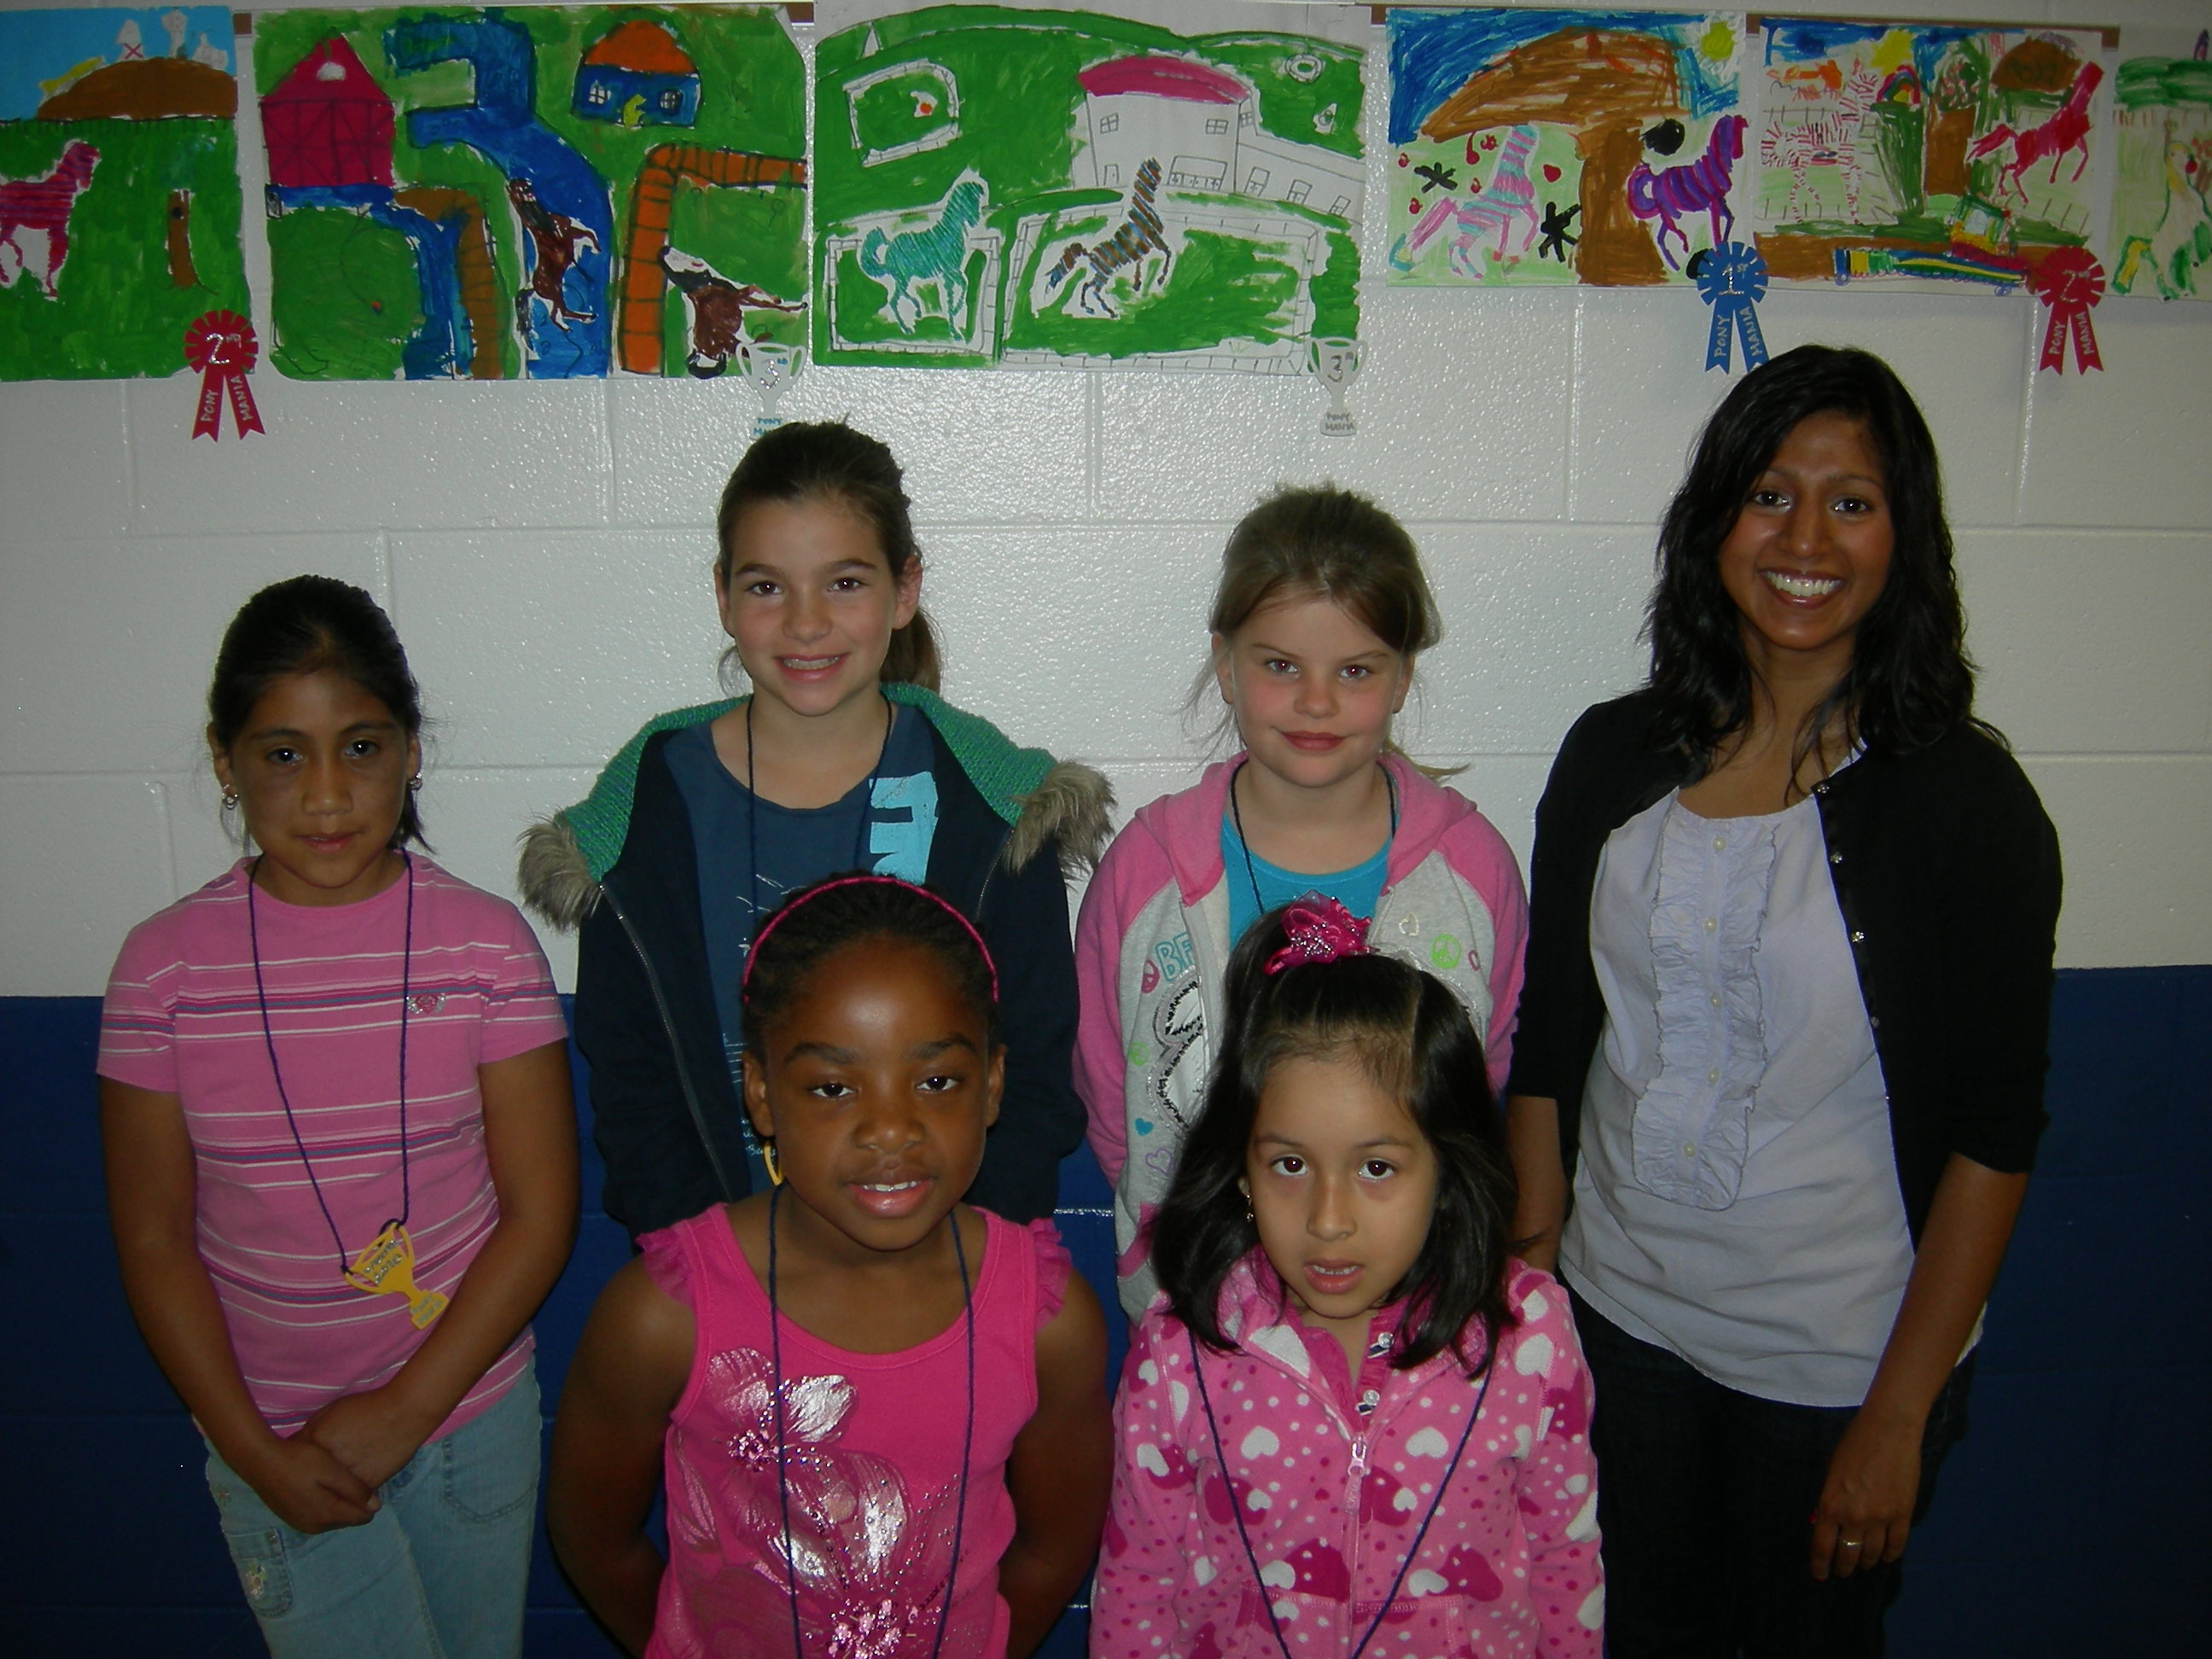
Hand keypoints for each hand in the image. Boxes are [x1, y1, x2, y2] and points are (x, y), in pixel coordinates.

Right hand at [235, 1433, 379, 1533]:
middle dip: (352, 1502)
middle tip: (348, 1477)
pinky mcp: (290, 1517)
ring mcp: (299, 1523)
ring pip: (332, 1517)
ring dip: (337, 1502)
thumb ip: (355, 1490)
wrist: (260, 1460)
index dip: (369, 1499)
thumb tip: (376, 1507)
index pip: (362, 1517)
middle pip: (347, 1518)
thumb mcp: (333, 1471)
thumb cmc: (300, 1461)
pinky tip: (318, 1484)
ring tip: (335, 1479)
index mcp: (327, 1516)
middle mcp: (314, 1526)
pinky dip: (323, 1503)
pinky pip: (317, 1515)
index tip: (364, 1480)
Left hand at [300, 1385, 437, 1490]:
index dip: (299, 1458)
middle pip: (310, 1477)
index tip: (302, 1460)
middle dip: (310, 1476)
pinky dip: (347, 1491)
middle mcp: (327, 1463)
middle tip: (318, 1472)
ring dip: (328, 1488)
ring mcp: (346, 1478)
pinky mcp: (365, 1487)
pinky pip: (348, 1495)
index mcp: (316, 1441)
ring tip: (335, 1480)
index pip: (295, 1457)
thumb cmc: (368, 1407)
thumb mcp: (333, 1410)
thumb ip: (312, 1430)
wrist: (404, 1413)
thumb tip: (300, 1446)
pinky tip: (351, 1481)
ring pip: (329, 1491)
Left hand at [1809, 1408, 1922, 1580]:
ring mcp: (1881, 1518)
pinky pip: (1896, 1545)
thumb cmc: (1853, 1445)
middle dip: (1843, 1567)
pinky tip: (1884, 1556)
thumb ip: (1829, 1501)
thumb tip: (1824, 1523)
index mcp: (1830, 1505)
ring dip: (1865, 1562)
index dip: (1820, 1565)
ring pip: (1871, 1554)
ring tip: (1862, 1564)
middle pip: (1847, 1555)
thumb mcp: (1831, 1473)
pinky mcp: (1903, 1515)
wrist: (1888, 1430)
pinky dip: (1889, 1554)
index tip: (1820, 1575)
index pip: (1822, 1547)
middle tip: (1841, 1571)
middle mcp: (1854, 1517)